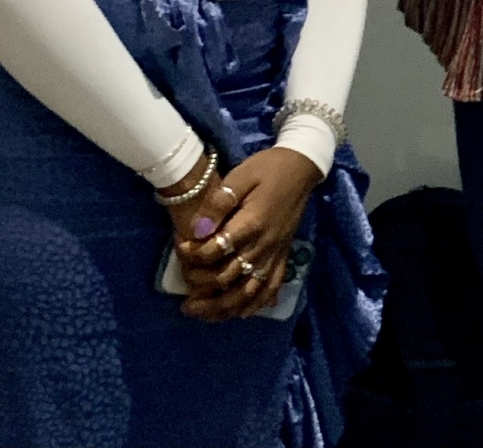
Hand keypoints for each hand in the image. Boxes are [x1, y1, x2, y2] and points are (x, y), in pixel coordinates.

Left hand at [173, 146, 322, 320]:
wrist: (302, 167)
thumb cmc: (268, 169)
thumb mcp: (241, 176)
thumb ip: (218, 203)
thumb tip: (197, 230)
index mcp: (252, 224)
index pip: (216, 251)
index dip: (193, 254)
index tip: (180, 247)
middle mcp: (264, 245)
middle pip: (228, 278)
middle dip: (200, 287)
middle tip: (183, 293)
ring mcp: (275, 253)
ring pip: (248, 291)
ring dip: (222, 307)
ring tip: (199, 311)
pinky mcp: (284, 255)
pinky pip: (271, 287)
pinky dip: (256, 304)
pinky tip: (240, 313)